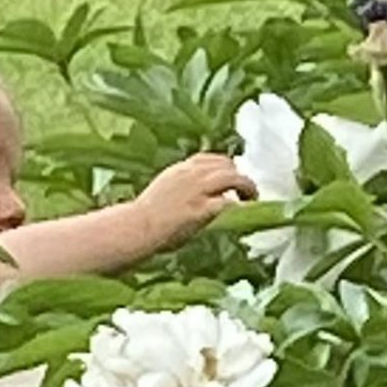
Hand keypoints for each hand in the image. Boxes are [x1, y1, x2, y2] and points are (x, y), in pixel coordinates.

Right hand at [130, 151, 256, 249]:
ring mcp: (196, 191)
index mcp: (180, 169)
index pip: (209, 158)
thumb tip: (196, 192)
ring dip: (246, 185)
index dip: (224, 165)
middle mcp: (190, 175)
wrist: (134, 228)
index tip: (231, 175)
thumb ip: (180, 185)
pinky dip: (240, 204)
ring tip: (251, 196)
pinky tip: (246, 209)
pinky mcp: (201, 210)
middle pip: (225, 164)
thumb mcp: (163, 189)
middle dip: (238, 174)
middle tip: (245, 189)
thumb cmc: (143, 217)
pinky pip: (228, 202)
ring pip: (231, 177)